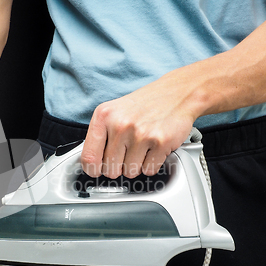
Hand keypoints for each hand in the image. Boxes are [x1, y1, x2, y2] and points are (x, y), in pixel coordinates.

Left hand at [81, 72, 200, 177]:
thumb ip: (100, 136)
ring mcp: (140, 134)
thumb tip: (91, 163)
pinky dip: (151, 164)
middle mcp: (120, 124)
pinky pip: (148, 170)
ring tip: (141, 147)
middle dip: (118, 167)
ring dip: (136, 165)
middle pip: (110, 169)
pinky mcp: (160, 142)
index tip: (96, 171)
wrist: (176, 93)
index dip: (92, 170)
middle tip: (127, 153)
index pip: (88, 157)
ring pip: (130, 172)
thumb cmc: (143, 105)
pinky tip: (153, 148)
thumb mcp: (113, 112)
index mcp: (103, 116)